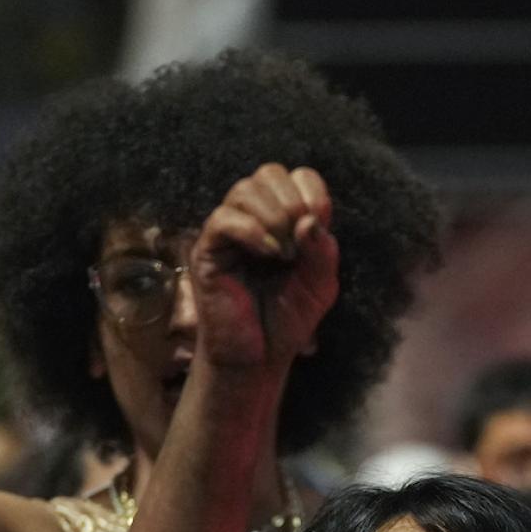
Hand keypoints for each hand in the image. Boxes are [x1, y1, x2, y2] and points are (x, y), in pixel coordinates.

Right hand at [190, 164, 339, 374]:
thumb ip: (322, 251)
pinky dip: (252, 231)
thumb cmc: (286, 320)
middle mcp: (254, 218)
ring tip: (284, 253)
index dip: (311, 192)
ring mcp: (228, 232)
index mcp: (284, 220)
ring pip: (244, 190)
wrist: (258, 358)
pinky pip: (224, 219)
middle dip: (291, 201)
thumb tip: (310, 220)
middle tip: (298, 243)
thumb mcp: (320, 286)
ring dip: (273, 216)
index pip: (297, 176)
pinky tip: (269, 254)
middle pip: (268, 173)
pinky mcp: (208, 251)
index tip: (320, 224)